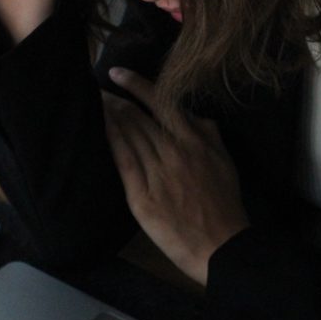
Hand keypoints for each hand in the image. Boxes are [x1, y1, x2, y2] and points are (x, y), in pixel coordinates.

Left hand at [102, 68, 248, 285]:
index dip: (136, 85)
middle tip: (97, 89)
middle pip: (138, 117)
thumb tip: (194, 115)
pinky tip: (99, 128)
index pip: (161, 103)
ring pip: (129, 135)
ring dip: (110, 116)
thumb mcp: (226, 161)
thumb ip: (209, 134)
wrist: (221, 246)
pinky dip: (111, 140)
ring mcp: (156, 174)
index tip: (117, 74)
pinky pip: (123, 161)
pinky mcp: (142, 196)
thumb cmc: (225, 204)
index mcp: (195, 141)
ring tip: (94, 104)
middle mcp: (174, 151)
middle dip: (115, 100)